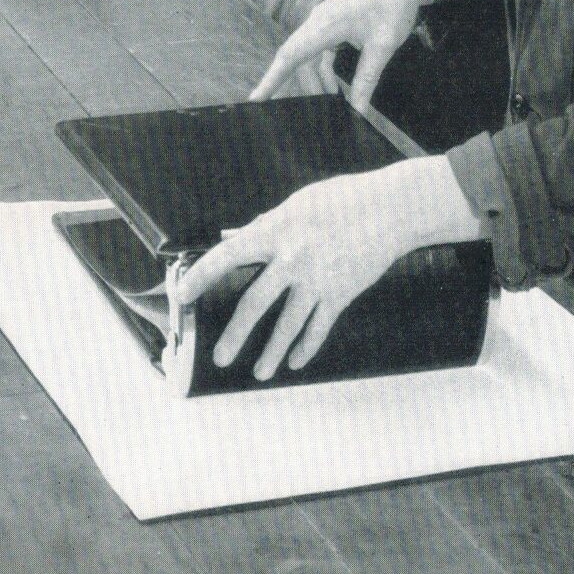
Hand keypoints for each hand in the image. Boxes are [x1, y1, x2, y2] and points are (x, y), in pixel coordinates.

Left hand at [174, 157, 481, 379]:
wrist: (390, 209)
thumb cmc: (342, 199)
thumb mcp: (297, 204)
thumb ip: (263, 223)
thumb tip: (232, 235)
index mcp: (276, 230)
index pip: (229, 254)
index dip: (203, 274)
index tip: (183, 293)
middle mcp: (293, 258)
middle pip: (256, 302)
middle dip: (236, 334)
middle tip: (219, 358)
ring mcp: (318, 278)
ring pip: (289, 325)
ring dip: (272, 353)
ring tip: (259, 374)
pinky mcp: (342, 292)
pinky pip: (320, 327)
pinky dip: (307, 346)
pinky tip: (295, 362)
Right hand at [251, 0, 447, 111]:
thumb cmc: (395, 5)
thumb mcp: (383, 45)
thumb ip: (366, 79)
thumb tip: (357, 112)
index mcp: (326, 23)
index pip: (291, 54)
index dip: (272, 78)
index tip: (255, 98)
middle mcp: (319, 20)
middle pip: (296, 58)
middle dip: (291, 86)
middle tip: (288, 115)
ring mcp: (325, 20)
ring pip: (308, 56)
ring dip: (314, 81)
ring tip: (323, 107)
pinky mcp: (333, 22)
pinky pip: (319, 50)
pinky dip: (323, 70)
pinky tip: (333, 90)